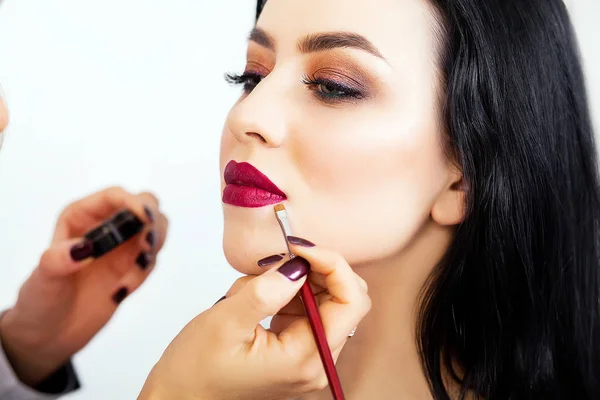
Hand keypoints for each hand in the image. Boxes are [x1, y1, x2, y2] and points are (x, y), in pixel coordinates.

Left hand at [0, 187, 167, 385]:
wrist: (50, 333)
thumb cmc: (41, 301)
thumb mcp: (44, 278)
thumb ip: (59, 260)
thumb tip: (84, 248)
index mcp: (81, 216)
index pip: (115, 196)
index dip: (134, 202)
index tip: (145, 220)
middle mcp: (105, 225)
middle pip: (146, 204)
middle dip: (153, 222)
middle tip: (147, 247)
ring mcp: (122, 245)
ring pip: (156, 228)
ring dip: (153, 248)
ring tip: (130, 277)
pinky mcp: (133, 266)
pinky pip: (152, 259)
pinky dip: (144, 274)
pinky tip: (120, 292)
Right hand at [138, 238, 369, 399]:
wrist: (178, 397)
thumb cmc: (195, 370)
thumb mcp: (225, 323)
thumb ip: (265, 291)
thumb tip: (298, 264)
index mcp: (306, 358)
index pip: (351, 302)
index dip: (333, 265)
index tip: (299, 247)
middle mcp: (315, 362)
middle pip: (344, 299)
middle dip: (315, 270)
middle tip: (281, 256)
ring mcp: (308, 358)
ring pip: (326, 301)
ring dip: (297, 281)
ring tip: (256, 286)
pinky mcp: (296, 351)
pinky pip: (307, 310)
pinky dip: (288, 293)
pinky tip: (258, 297)